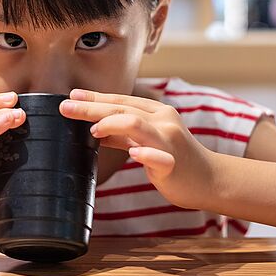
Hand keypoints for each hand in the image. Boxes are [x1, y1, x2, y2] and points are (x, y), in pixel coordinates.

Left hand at [59, 88, 215, 209]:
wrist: (209, 179)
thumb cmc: (176, 160)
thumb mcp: (148, 141)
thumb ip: (124, 135)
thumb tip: (94, 129)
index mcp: (157, 112)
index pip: (121, 101)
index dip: (95, 98)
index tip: (71, 96)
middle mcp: (164, 121)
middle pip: (123, 109)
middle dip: (92, 107)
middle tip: (66, 106)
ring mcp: (169, 141)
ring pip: (136, 125)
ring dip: (111, 124)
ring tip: (92, 130)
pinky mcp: (173, 163)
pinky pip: (157, 157)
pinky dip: (144, 153)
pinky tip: (133, 153)